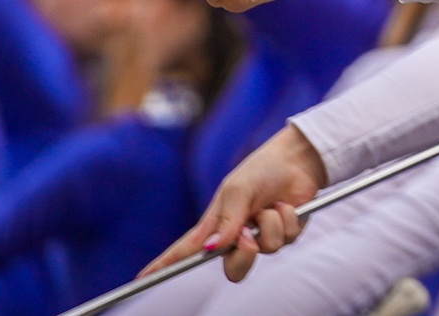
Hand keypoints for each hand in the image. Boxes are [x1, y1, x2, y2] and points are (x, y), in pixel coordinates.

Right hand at [145, 125, 324, 281]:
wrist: (297, 160)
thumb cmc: (261, 170)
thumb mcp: (238, 190)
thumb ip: (228, 220)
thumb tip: (213, 248)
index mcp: (216, 224)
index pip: (186, 250)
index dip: (165, 265)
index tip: (142, 279)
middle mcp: (237, 236)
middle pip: (234, 269)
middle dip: (244, 255)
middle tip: (248, 233)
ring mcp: (261, 236)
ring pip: (267, 249)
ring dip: (271, 224)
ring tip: (270, 205)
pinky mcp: (285, 233)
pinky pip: (288, 238)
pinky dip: (289, 219)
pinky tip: (287, 204)